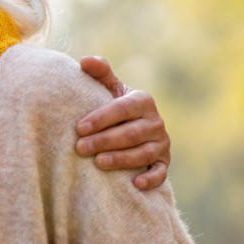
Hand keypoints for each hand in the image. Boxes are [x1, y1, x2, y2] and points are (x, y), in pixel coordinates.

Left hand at [74, 56, 170, 190]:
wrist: (131, 127)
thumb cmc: (113, 106)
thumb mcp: (108, 89)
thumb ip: (99, 73)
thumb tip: (85, 60)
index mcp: (142, 101)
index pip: (122, 109)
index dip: (101, 118)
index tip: (79, 128)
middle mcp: (155, 122)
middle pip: (131, 133)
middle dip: (104, 141)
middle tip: (80, 148)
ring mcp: (162, 143)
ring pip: (143, 153)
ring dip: (121, 159)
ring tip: (98, 162)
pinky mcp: (164, 162)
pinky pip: (161, 172)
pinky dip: (151, 178)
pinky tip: (135, 183)